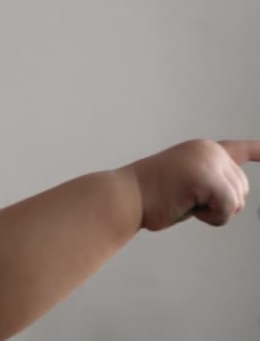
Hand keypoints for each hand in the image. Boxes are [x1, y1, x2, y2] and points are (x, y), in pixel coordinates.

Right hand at [124, 139, 259, 230]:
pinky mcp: (208, 177)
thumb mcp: (185, 185)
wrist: (125, 197)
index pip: (241, 149)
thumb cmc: (148, 198)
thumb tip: (235, 201)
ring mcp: (209, 161)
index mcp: (202, 150)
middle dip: (220, 204)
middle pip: (242, 188)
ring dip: (214, 212)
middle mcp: (209, 150)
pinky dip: (213, 217)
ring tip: (184, 203)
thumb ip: (211, 186)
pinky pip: (228, 207)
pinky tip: (189, 209)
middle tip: (187, 202)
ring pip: (237, 199)